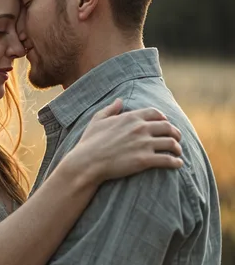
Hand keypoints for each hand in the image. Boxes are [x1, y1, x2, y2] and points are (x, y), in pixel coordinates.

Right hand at [64, 99, 182, 183]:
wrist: (87, 162)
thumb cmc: (89, 142)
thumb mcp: (97, 121)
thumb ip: (110, 109)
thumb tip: (119, 100)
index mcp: (130, 117)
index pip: (156, 113)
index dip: (163, 119)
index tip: (165, 125)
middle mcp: (140, 128)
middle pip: (168, 128)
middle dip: (175, 133)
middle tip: (177, 139)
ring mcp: (144, 144)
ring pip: (171, 143)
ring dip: (178, 148)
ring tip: (178, 153)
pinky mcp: (145, 160)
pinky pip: (168, 160)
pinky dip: (176, 162)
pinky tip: (177, 164)